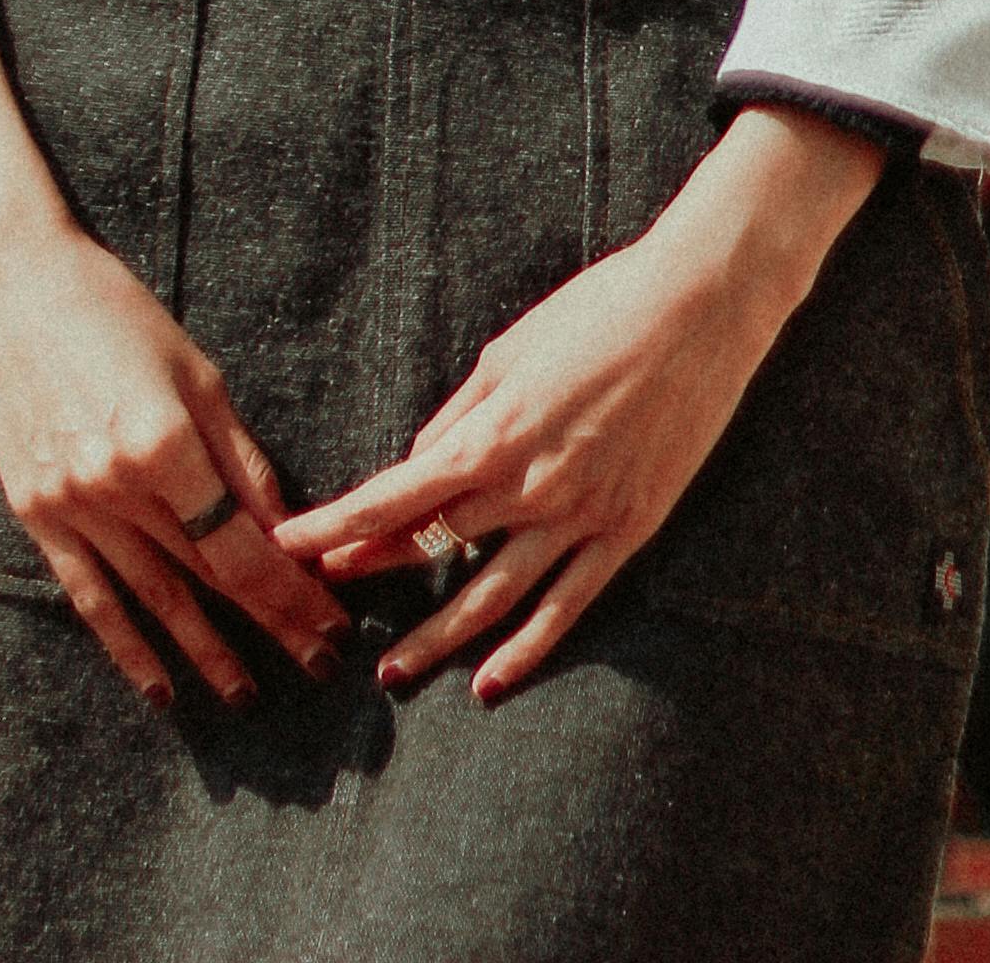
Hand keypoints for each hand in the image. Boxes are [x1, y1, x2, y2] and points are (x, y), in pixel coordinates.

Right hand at [0, 0, 350, 715]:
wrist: (11, 287)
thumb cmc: (116, 312)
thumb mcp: (199, 373)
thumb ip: (242, 459)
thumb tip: (284, 530)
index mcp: (166, 445)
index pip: (244, 548)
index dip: (291, 596)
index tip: (330, 627)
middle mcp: (117, 488)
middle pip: (206, 581)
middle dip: (267, 628)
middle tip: (316, 669)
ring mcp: (71, 508)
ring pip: (151, 603)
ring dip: (204, 655)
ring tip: (246, 695)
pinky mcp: (36, 516)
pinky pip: (89, 598)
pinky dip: (126, 648)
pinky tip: (159, 687)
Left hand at [275, 104, 883, 702]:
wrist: (699, 308)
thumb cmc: (598, 310)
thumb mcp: (510, 349)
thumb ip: (460, 412)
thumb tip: (420, 461)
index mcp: (494, 432)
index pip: (395, 495)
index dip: (338, 525)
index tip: (291, 544)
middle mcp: (530, 484)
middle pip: (436, 546)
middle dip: (377, 574)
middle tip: (329, 605)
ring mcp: (581, 515)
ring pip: (493, 596)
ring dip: (438, 638)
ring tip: (393, 674)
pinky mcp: (627, 530)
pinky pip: (568, 605)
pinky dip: (527, 649)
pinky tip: (490, 682)